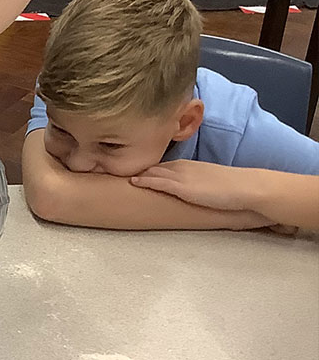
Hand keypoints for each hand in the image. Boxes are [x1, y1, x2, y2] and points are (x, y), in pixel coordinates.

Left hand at [128, 160, 262, 211]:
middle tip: (112, 169)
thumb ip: (194, 186)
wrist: (247, 188)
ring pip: (151, 172)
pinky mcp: (184, 187)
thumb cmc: (232, 188)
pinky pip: (160, 182)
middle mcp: (181, 167)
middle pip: (150, 166)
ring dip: (134, 173)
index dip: (142, 168)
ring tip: (115, 175)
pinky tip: (132, 182)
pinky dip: (145, 181)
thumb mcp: (207, 183)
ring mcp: (182, 176)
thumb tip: (188, 194)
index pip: (159, 165)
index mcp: (186, 166)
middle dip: (132, 167)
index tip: (125, 168)